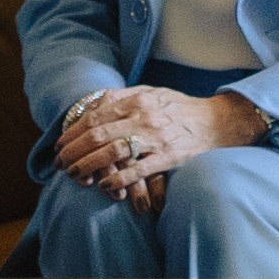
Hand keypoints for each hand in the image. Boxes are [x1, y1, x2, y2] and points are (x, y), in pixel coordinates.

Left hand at [52, 86, 258, 201]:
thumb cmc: (180, 108)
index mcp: (135, 100)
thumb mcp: (151, 93)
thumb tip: (92, 101)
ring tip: (75, 175)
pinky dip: (118, 178)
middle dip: (73, 151)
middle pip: (97, 134)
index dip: (71, 132)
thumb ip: (122, 96)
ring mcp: (156, 138)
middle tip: (61, 164)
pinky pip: (138, 170)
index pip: (92, 116)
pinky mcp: (169, 157)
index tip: (59, 145)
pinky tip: (104, 185)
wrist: (218, 121)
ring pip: (113, 152)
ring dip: (88, 165)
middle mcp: (143, 117)